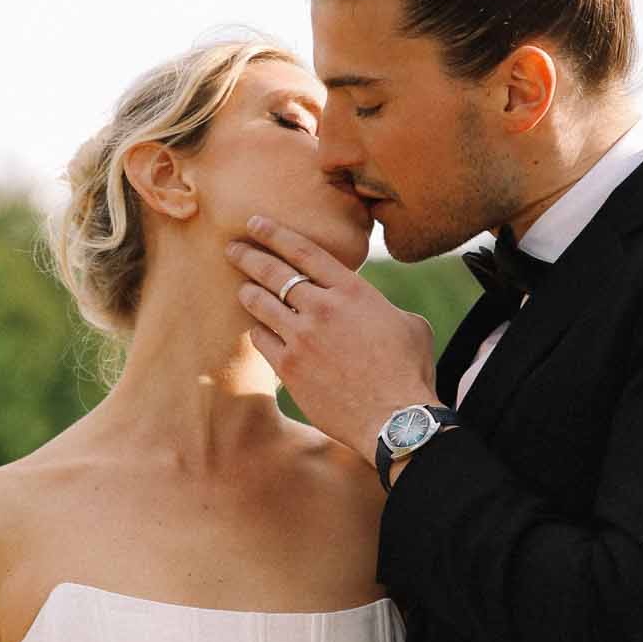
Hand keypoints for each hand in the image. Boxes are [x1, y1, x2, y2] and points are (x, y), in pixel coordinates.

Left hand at [226, 216, 437, 463]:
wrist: (396, 418)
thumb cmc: (409, 372)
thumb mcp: (409, 324)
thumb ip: (379, 307)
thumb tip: (371, 308)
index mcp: (353, 291)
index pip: (304, 251)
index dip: (275, 233)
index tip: (256, 223)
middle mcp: (322, 308)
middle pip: (274, 272)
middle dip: (248, 255)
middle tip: (232, 247)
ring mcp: (302, 338)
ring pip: (260, 303)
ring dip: (247, 291)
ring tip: (241, 287)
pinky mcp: (289, 367)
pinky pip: (261, 340)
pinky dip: (257, 330)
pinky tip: (256, 328)